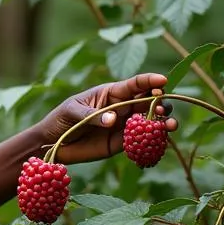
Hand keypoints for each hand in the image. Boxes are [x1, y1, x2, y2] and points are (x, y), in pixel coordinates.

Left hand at [37, 73, 177, 164]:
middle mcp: (122, 107)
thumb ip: (91, 115)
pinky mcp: (122, 143)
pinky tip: (162, 142)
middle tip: (162, 109)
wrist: (53, 143)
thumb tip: (113, 119)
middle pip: (148, 101)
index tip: (163, 80)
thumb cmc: (60, 119)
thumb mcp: (71, 112)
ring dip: (163, 122)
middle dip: (161, 103)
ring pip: (150, 121)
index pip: (134, 84)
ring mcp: (124, 125)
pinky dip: (154, 141)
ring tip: (170, 125)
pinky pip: (142, 141)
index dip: (150, 80)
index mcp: (111, 93)